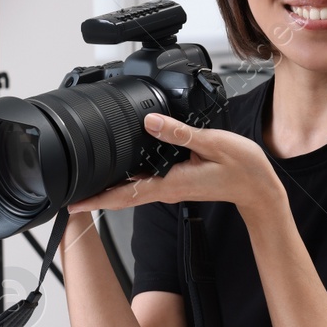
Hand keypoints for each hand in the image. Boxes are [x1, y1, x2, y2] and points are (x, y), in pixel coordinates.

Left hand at [67, 112, 281, 214]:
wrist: (259, 187)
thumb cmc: (243, 169)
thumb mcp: (212, 144)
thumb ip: (178, 133)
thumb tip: (149, 121)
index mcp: (171, 183)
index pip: (125, 196)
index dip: (97, 200)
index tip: (73, 204)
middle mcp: (167, 189)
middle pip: (122, 195)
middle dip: (94, 196)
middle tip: (68, 195)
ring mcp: (171, 186)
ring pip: (131, 189)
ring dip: (108, 188)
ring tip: (84, 182)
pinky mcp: (176, 180)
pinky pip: (145, 181)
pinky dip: (127, 178)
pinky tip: (119, 169)